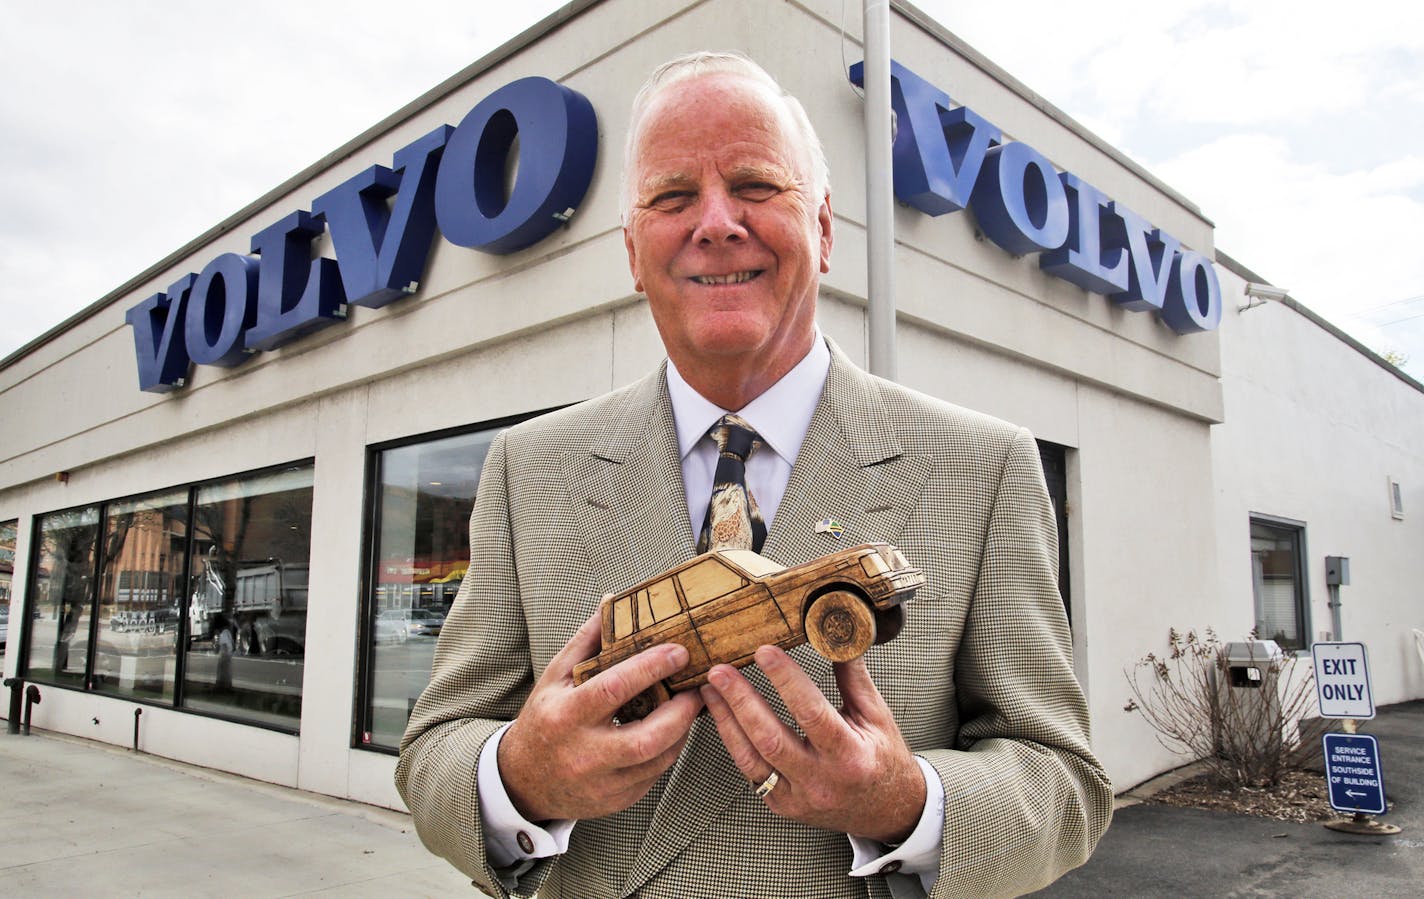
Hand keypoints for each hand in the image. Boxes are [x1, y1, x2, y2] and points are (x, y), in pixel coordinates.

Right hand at [498, 610, 702, 821]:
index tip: (679, 651)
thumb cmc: (545, 718)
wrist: (524, 780)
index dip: (651, 668)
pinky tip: (670, 732)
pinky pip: (654, 776)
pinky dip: (668, 752)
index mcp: (566, 716)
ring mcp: (601, 783)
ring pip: (658, 760)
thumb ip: (586, 640)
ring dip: (681, 732)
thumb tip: (612, 601)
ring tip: (687, 707)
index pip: (614, 689)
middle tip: (696, 689)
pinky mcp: (617, 801)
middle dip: (681, 712)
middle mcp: (584, 754)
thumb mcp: (555, 677)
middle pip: (647, 737)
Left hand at [700, 645, 924, 843]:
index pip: (811, 713)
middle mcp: (821, 781)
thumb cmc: (883, 758)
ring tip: (709, 690)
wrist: (888, 810)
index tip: (764, 651)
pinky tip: (722, 717)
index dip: (785, 680)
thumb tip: (835, 633)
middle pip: (770, 739)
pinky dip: (734, 742)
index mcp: (849, 755)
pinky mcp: (782, 806)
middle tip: (719, 671)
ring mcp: (798, 798)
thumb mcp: (877, 715)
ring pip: (751, 759)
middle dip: (740, 701)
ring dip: (726, 721)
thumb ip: (852, 676)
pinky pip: (750, 772)